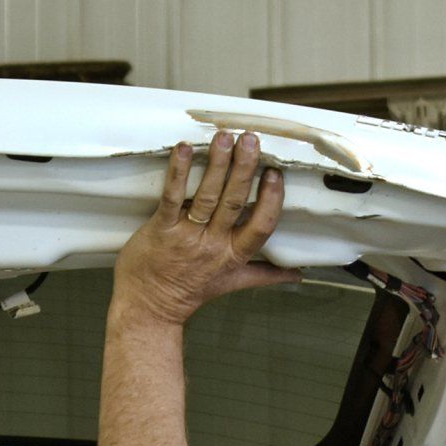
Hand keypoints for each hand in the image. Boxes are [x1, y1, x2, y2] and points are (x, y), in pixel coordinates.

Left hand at [111, 131, 301, 328]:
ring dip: (217, 165)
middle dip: (244, 168)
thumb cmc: (188, 292)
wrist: (147, 308)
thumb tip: (297, 274)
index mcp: (233, 255)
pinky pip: (171, 197)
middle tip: (251, 139)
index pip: (261, 225)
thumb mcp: (231, 284)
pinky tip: (183, 149)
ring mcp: (185, 236)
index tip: (275, 174)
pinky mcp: (160, 230)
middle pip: (234, 202)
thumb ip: (265, 275)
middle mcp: (212, 244)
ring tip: (225, 137)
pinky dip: (178, 172)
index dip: (270, 199)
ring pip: (207, 196)